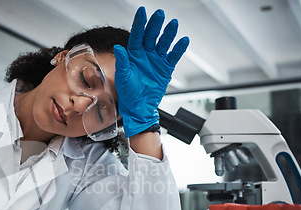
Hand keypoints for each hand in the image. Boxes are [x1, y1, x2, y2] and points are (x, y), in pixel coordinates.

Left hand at [114, 7, 188, 137]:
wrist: (139, 107)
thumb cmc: (128, 93)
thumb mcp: (123, 77)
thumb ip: (122, 62)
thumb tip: (118, 48)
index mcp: (133, 55)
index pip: (136, 35)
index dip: (139, 23)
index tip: (142, 12)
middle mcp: (145, 55)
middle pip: (151, 36)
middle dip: (155, 25)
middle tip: (160, 14)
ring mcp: (156, 60)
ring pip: (163, 43)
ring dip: (168, 34)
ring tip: (173, 24)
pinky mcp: (166, 68)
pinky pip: (173, 56)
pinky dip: (179, 48)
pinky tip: (183, 40)